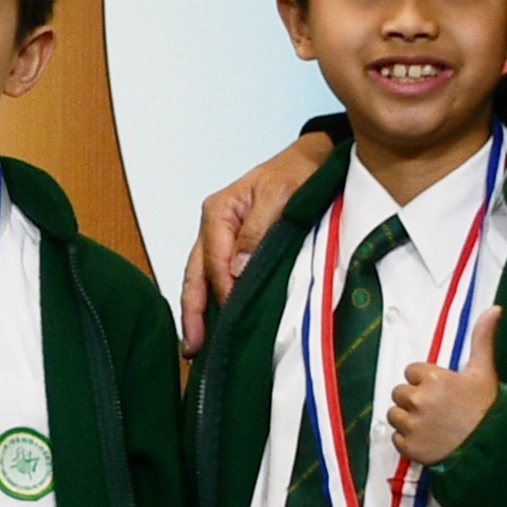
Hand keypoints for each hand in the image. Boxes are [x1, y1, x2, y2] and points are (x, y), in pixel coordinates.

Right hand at [180, 138, 329, 348]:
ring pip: (201, 280)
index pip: (212, 261)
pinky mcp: (236, 248)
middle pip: (195, 275)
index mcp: (218, 212)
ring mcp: (222, 238)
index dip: (221, 292)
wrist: (315, 159)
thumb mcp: (280, 195)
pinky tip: (213, 325)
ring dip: (198, 312)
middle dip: (192, 312)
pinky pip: (217, 277)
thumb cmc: (297, 172)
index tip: (234, 316)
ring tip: (194, 347)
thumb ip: (257, 230)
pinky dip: (213, 301)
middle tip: (191, 348)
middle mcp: (214, 227)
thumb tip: (238, 269)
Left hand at [387, 338, 502, 470]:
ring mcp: (412, 425)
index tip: (443, 391)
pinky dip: (409, 441)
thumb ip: (482, 338)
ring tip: (431, 425)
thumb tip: (495, 308)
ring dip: (408, 419)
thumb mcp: (485, 371)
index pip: (412, 372)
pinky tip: (428, 440)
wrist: (494, 448)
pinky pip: (397, 439)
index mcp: (433, 378)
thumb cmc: (489, 408)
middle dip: (414, 399)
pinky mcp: (410, 448)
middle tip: (437, 409)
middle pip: (400, 393)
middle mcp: (418, 399)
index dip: (426, 381)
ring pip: (395, 416)